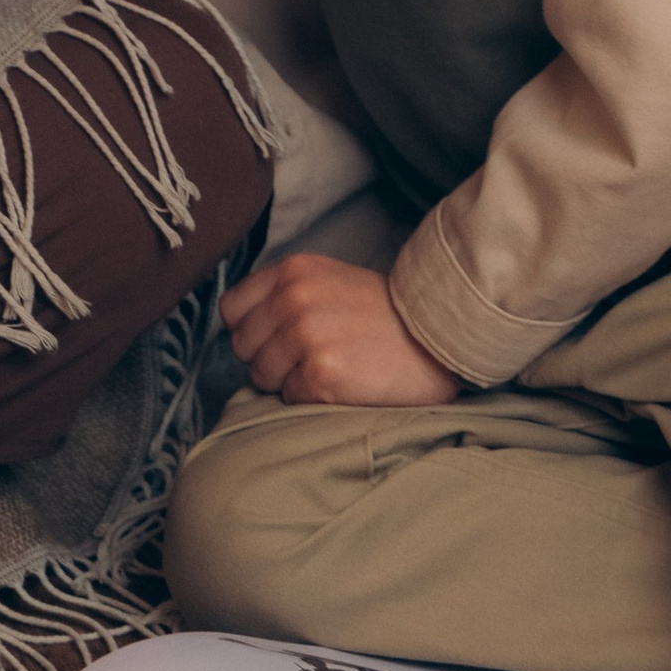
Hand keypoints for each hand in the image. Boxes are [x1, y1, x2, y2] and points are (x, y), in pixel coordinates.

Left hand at [223, 248, 461, 406]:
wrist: (439, 337)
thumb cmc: (385, 315)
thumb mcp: (329, 281)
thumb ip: (285, 294)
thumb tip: (243, 329)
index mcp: (292, 271)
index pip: (231, 310)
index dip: (251, 330)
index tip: (276, 338)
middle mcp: (293, 298)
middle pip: (242, 346)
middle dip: (268, 358)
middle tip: (309, 357)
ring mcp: (306, 336)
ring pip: (261, 376)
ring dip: (289, 381)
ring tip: (330, 368)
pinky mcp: (321, 374)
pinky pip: (290, 398)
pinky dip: (312, 398)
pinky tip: (343, 383)